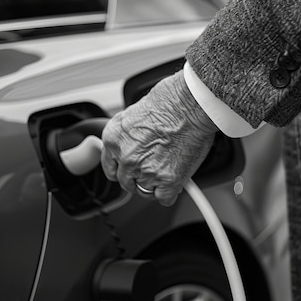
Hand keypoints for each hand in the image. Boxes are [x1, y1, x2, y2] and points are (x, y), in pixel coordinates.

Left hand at [101, 71, 217, 205]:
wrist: (190, 104)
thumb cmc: (169, 101)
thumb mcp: (135, 113)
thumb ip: (128, 135)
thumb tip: (133, 144)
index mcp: (114, 139)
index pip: (110, 168)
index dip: (122, 169)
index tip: (130, 170)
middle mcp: (127, 158)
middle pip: (127, 183)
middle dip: (140, 177)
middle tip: (154, 167)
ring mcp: (146, 171)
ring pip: (146, 191)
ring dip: (156, 184)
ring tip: (168, 167)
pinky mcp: (168, 181)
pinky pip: (164, 198)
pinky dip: (171, 192)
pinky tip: (176, 179)